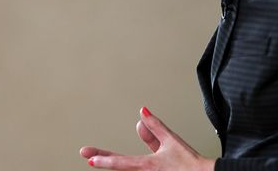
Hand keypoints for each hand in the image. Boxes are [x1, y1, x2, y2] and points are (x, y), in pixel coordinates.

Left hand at [79, 107, 214, 170]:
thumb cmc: (189, 163)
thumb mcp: (171, 140)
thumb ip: (155, 127)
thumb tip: (142, 114)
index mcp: (149, 165)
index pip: (122, 162)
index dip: (104, 160)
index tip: (89, 157)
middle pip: (119, 168)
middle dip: (102, 160)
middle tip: (88, 155)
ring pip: (127, 170)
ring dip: (115, 162)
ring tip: (100, 155)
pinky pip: (137, 170)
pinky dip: (127, 165)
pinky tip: (118, 160)